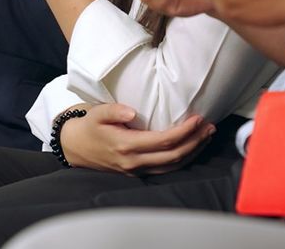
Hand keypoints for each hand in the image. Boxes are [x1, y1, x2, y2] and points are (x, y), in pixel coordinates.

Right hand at [60, 104, 214, 175]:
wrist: (75, 147)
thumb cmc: (89, 127)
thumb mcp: (97, 113)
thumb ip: (114, 110)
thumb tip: (132, 110)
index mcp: (126, 146)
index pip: (163, 141)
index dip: (184, 131)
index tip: (198, 119)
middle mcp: (133, 162)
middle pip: (173, 156)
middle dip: (195, 142)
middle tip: (209, 127)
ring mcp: (136, 171)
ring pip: (172, 167)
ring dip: (193, 152)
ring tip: (206, 136)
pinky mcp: (138, 173)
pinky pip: (165, 170)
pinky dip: (182, 160)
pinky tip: (192, 148)